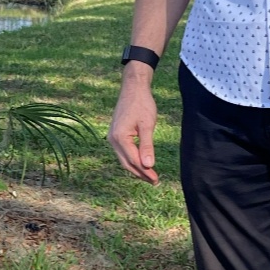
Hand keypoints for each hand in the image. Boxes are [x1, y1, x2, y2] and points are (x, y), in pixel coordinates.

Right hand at [109, 68, 159, 182]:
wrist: (133, 88)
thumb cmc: (142, 104)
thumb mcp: (147, 125)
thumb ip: (147, 146)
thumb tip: (149, 165)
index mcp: (120, 138)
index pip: (134, 161)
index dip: (145, 172)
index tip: (156, 179)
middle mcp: (113, 139)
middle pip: (126, 163)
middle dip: (140, 173)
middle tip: (154, 181)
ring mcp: (112, 137)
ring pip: (124, 159)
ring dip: (136, 168)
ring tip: (149, 175)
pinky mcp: (115, 135)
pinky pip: (123, 152)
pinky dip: (132, 160)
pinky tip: (141, 163)